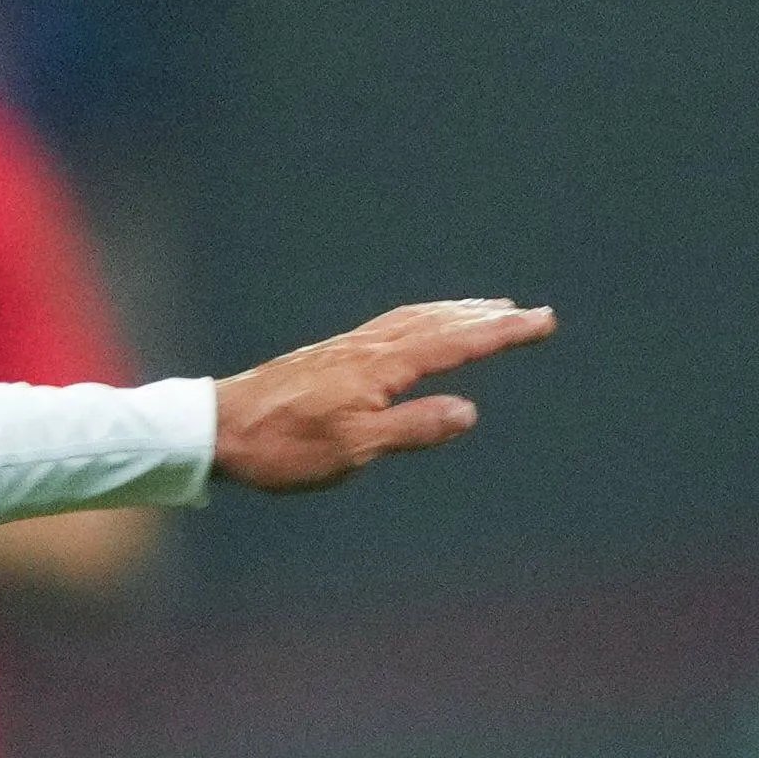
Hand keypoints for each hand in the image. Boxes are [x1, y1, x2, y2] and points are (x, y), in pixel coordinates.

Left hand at [208, 298, 554, 493]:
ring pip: (415, 318)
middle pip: (441, 322)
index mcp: (381, 367)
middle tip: (533, 312)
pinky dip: (422, 318)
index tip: (542, 321)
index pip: (456, 343)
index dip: (502, 333)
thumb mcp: (353, 449)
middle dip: (489, 317)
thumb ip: (412, 429)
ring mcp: (348, 347)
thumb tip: (468, 412)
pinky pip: (391, 325)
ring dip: (457, 312)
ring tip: (489, 308)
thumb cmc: (282, 446)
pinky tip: (420, 327)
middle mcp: (368, 347)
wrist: (215, 429)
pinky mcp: (330, 355)